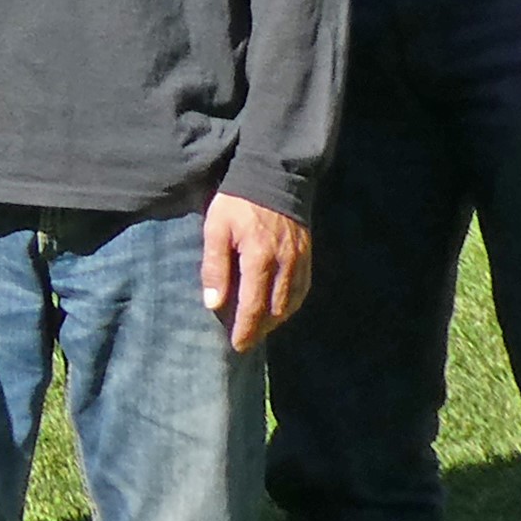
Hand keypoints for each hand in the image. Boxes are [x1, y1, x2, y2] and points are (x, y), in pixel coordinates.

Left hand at [199, 194, 312, 351]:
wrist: (273, 175)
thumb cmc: (237, 202)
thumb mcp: (216, 228)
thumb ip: (215, 266)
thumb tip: (213, 303)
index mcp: (259, 258)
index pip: (253, 306)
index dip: (246, 329)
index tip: (237, 345)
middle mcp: (284, 263)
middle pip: (275, 309)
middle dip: (260, 329)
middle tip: (245, 340)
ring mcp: (300, 259)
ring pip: (292, 302)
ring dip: (276, 319)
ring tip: (259, 328)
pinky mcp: (307, 254)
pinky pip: (303, 288)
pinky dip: (291, 304)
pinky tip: (279, 308)